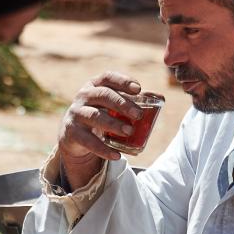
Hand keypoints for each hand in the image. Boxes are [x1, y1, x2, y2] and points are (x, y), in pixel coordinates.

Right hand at [58, 72, 142, 188]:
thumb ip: (134, 101)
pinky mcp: (72, 132)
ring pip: (94, 116)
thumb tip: (161, 98)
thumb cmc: (100, 114)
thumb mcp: (113, 106)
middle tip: (138, 114)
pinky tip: (117, 155)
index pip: (108, 77)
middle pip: (103, 95)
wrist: (74, 135)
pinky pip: (88, 141)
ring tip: (129, 131)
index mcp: (95, 85)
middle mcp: (84, 96)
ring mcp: (76, 114)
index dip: (122, 81)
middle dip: (122, 103)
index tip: (138, 89)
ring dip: (113, 124)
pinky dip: (103, 149)